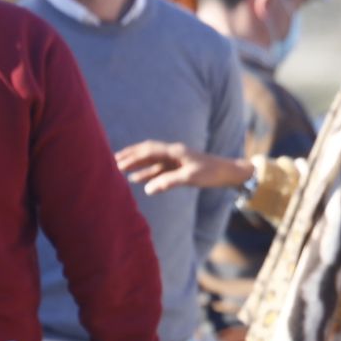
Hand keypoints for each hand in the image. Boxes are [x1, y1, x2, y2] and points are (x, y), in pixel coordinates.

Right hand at [115, 141, 251, 194]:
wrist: (229, 172)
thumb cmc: (211, 173)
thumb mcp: (190, 178)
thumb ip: (168, 182)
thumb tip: (146, 189)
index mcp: (175, 151)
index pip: (148, 150)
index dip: (132, 156)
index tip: (116, 161)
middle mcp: (173, 153)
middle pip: (147, 152)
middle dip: (130, 156)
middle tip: (112, 161)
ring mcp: (176, 160)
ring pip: (151, 161)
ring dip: (136, 165)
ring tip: (119, 170)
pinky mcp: (179, 167)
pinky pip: (158, 169)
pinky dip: (146, 173)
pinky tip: (137, 180)